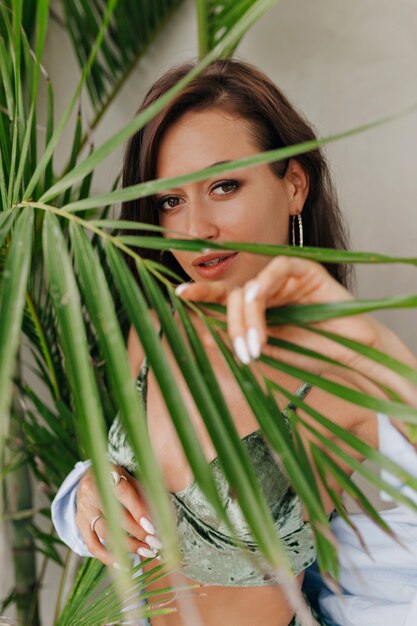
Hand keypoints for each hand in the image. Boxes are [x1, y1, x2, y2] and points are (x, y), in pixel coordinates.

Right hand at [76, 465, 161, 566]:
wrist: (87, 478)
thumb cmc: (115, 478)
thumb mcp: (129, 477)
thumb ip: (142, 493)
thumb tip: (160, 516)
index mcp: (105, 475)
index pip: (123, 494)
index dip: (138, 511)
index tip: (153, 528)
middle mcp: (91, 493)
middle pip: (116, 517)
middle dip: (139, 533)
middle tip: (156, 543)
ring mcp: (84, 510)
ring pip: (106, 533)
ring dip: (128, 546)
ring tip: (147, 552)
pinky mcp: (80, 525)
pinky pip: (92, 546)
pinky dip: (108, 558)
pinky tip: (124, 565)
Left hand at [175, 256, 379, 371]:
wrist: (351, 358)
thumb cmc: (312, 355)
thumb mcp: (267, 349)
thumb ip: (239, 339)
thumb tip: (201, 332)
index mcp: (256, 306)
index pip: (223, 297)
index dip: (202, 294)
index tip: (180, 295)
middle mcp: (266, 288)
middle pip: (234, 296)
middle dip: (234, 325)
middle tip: (244, 353)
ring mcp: (285, 278)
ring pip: (252, 288)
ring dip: (249, 318)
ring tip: (257, 347)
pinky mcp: (306, 269)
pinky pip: (279, 267)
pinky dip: (265, 283)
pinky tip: (258, 299)